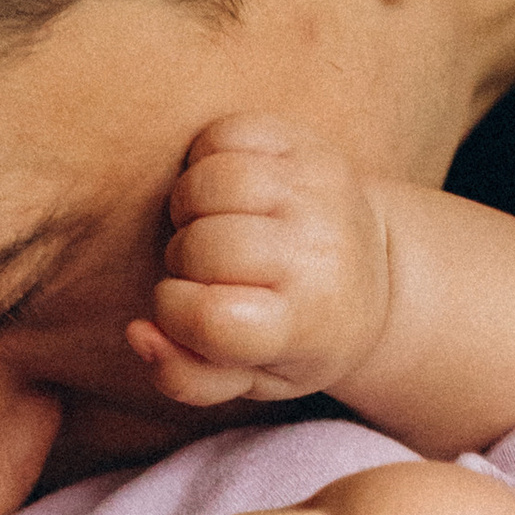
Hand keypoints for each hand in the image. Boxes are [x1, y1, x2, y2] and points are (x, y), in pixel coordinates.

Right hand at [127, 117, 391, 409]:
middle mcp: (321, 253)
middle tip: (207, 273)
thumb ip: (186, 375)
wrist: (376, 273)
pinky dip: (206, 160)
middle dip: (184, 264)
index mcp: (309, 322)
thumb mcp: (253, 378)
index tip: (192, 313)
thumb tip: (138, 332)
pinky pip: (222, 136)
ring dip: (190, 210)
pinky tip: (226, 193)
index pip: (211, 317)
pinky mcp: (306, 144)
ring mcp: (317, 190)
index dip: (176, 314)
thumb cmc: (295, 335)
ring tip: (212, 228)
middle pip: (201, 247)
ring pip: (207, 184)